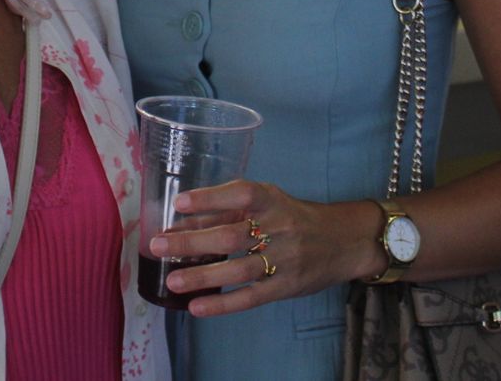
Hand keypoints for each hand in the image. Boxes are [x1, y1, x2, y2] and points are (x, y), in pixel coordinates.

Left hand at [146, 180, 377, 316]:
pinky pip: (251, 297)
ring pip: (238, 270)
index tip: (180, 203)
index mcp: (272, 200)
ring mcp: (284, 260)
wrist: (344, 241)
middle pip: (232, 236)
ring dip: (202, 276)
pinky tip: (196, 307)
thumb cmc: (294, 217)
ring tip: (172, 280)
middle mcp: (279, 228)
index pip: (241, 194)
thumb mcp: (267, 203)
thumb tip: (182, 220)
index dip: (211, 198)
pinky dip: (222, 303)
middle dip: (192, 242)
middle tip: (156, 246)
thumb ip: (227, 210)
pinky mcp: (286, 286)